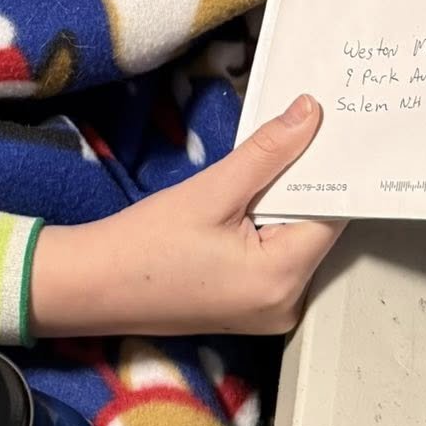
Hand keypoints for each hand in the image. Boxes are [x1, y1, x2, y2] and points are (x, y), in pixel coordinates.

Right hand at [30, 95, 342, 338]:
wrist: (93, 288)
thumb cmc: (143, 246)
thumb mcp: (209, 191)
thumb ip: (266, 152)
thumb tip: (310, 114)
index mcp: (281, 279)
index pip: (331, 213)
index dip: (328, 168)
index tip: (330, 128)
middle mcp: (286, 303)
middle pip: (318, 227)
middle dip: (304, 180)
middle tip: (299, 131)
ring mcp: (271, 311)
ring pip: (298, 239)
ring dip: (284, 201)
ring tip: (265, 164)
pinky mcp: (253, 307)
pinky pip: (278, 255)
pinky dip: (269, 224)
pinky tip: (247, 200)